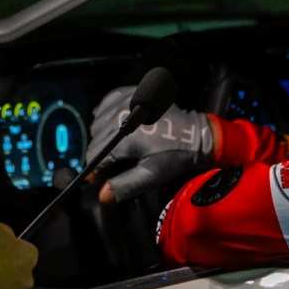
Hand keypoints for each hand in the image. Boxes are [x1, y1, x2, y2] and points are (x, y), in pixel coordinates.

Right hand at [87, 86, 215, 203]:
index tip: (102, 178)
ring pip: (97, 124)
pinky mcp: (127, 93)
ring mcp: (123, 102)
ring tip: (119, 145)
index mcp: (126, 137)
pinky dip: (106, 118)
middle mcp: (120, 116)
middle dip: (101, 155)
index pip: (96, 156)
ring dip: (103, 137)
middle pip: (95, 140)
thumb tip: (102, 195)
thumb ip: (124, 185)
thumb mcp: (151, 176)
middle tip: (116, 163)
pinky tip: (117, 126)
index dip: (96, 170)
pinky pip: (104, 107)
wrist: (194, 133)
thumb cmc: (173, 156)